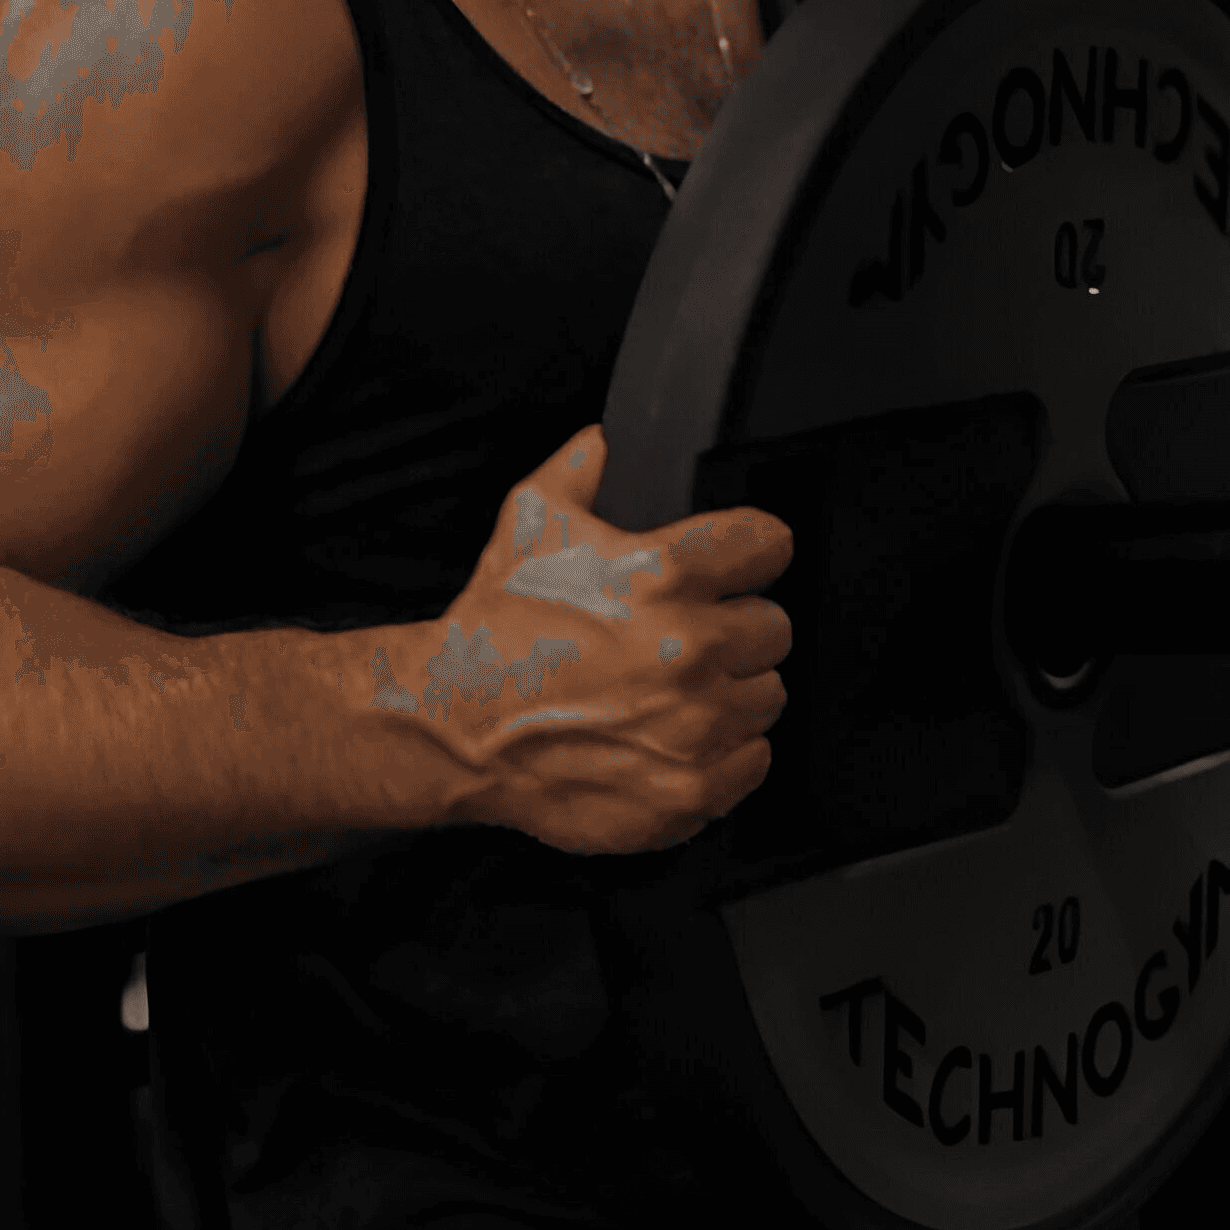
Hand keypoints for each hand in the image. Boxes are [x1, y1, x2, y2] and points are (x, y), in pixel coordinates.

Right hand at [399, 428, 793, 855]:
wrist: (454, 726)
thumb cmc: (494, 633)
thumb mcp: (527, 525)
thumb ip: (575, 473)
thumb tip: (597, 443)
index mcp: (663, 576)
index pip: (767, 545)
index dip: (748, 551)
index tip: (735, 564)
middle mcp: (689, 650)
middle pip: (775, 628)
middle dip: (736, 626)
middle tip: (686, 637)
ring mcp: (693, 725)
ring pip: (767, 696)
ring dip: (731, 691)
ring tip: (672, 690)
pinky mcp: (688, 786)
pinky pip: (752, 762)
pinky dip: (724, 753)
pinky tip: (674, 736)